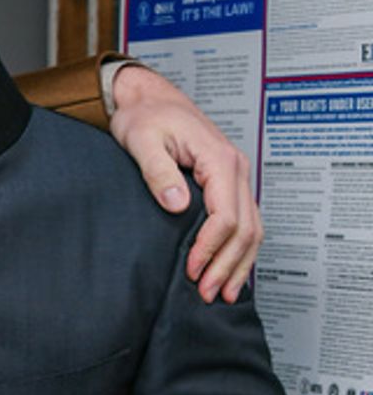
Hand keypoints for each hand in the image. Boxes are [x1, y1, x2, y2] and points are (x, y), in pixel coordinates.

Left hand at [108, 60, 259, 302]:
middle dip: (226, 265)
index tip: (191, 270)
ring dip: (238, 264)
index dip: (210, 248)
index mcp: (219, 159)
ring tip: (222, 294)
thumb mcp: (142, 139)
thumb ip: (158, 172)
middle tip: (206, 294)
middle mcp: (235, 168)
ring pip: (252, 228)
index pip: (225, 215)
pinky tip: (230, 271)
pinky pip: (245, 221)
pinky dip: (240, 250)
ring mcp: (236, 177)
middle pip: (245, 228)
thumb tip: (177, 204)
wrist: (151, 101)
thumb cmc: (146, 117)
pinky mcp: (229, 184)